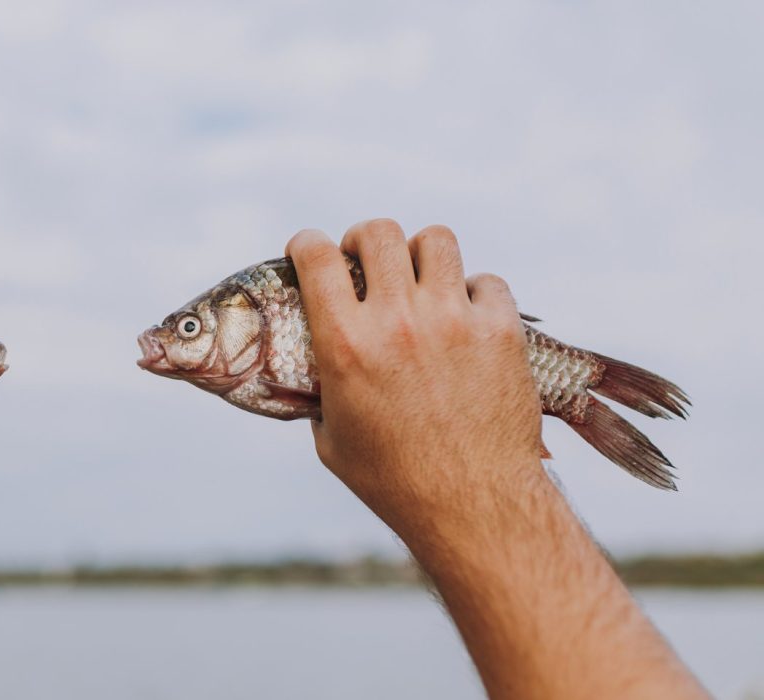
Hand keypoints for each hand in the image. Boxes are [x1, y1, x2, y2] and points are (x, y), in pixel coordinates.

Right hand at [286, 219, 543, 536]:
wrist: (473, 505)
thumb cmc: (393, 481)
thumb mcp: (331, 437)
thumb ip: (321, 390)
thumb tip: (314, 373)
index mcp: (344, 345)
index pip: (315, 256)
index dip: (306, 244)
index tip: (309, 252)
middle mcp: (397, 321)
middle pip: (377, 233)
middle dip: (364, 239)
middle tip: (367, 261)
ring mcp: (454, 320)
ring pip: (435, 240)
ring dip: (422, 255)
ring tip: (421, 279)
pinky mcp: (502, 330)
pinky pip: (486, 281)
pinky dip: (474, 293)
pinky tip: (467, 318)